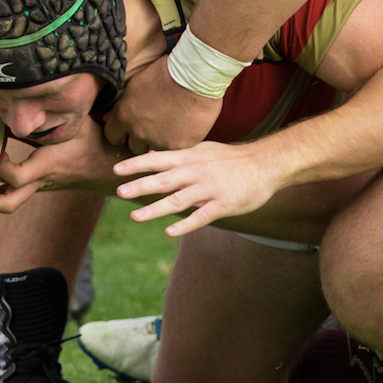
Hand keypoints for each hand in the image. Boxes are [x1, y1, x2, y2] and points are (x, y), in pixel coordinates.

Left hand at [0, 117, 127, 212]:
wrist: (107, 165)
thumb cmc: (91, 140)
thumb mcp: (73, 123)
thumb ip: (47, 116)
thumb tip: (19, 103)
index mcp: (47, 166)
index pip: (16, 176)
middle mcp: (40, 180)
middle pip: (8, 203)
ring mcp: (39, 186)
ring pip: (9, 202)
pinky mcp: (38, 184)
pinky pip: (14, 193)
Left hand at [104, 61, 223, 154]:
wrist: (196, 76)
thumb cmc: (167, 72)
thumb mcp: (137, 84)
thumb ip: (122, 105)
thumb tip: (110, 117)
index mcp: (124, 115)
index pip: (112, 135)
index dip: (120, 133)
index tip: (128, 130)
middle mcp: (138, 131)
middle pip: (133, 146)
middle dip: (140, 139)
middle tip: (153, 128)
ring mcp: (158, 141)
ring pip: (153, 152)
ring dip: (158, 144)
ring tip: (169, 130)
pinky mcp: (178, 146)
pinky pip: (173, 151)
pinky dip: (176, 143)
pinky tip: (182, 131)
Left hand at [114, 141, 287, 236]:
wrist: (265, 164)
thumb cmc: (231, 158)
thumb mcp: (203, 150)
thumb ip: (178, 156)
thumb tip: (152, 156)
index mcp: (190, 157)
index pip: (158, 159)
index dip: (137, 164)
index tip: (117, 170)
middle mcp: (197, 172)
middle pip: (164, 180)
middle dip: (140, 186)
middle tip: (120, 192)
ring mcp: (209, 189)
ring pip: (178, 200)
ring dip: (155, 209)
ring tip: (134, 217)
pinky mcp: (222, 205)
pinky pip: (200, 216)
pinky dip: (184, 224)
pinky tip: (169, 232)